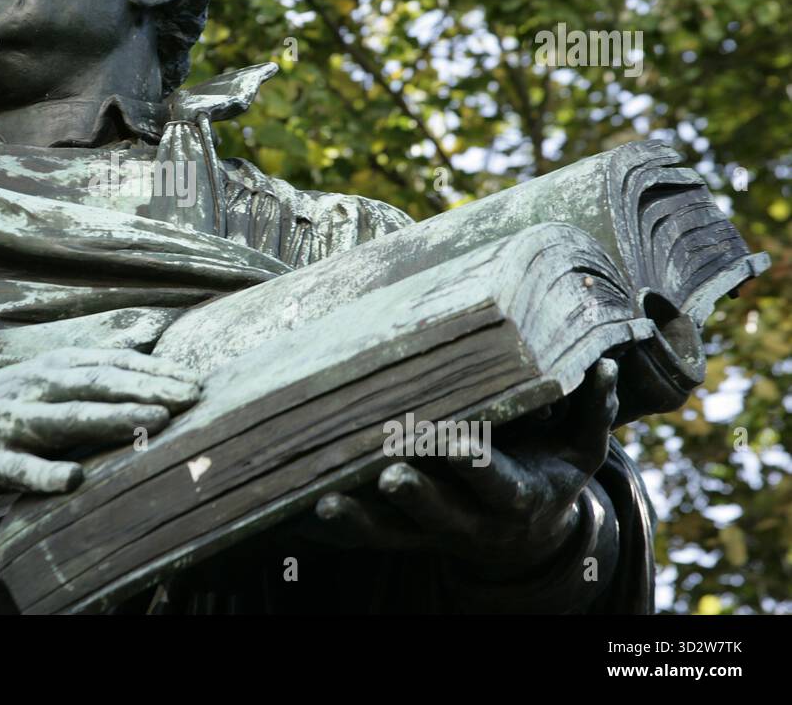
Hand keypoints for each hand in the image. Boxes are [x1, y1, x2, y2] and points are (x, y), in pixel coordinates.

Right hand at [0, 347, 200, 501]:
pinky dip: (45, 473)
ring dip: (111, 420)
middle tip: (193, 397)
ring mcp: (12, 423)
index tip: (198, 382)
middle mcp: (37, 389)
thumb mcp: (49, 375)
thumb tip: (153, 344)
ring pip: (66, 421)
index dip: (155, 372)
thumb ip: (98, 364)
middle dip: (147, 389)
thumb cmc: (4, 402)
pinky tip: (74, 478)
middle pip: (98, 386)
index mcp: (55, 369)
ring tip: (154, 422)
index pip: (112, 365)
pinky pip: (19, 468)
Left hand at [303, 358, 619, 576]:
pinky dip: (335, 531)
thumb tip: (606, 365)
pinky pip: (365, 540)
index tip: (456, 442)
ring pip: (393, 534)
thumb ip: (592, 410)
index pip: (496, 481)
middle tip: (387, 473)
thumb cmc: (550, 473)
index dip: (476, 464)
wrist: (527, 536)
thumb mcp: (580, 449)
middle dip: (414, 494)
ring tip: (324, 502)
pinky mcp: (405, 539)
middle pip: (439, 512)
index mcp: (516, 496)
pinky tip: (298, 513)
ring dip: (359, 520)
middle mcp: (473, 522)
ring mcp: (434, 535)